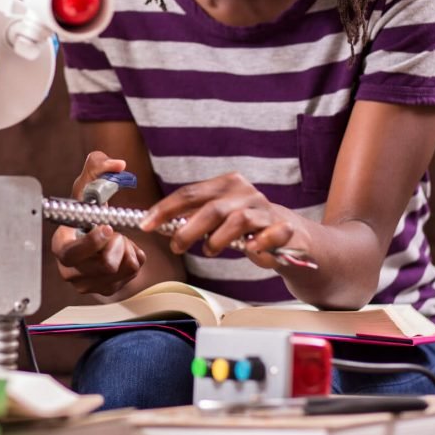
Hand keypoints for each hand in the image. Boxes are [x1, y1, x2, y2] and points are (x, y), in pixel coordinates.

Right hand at [50, 152, 145, 294]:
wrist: (96, 234)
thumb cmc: (88, 211)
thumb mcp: (89, 186)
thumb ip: (98, 167)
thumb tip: (117, 164)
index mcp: (61, 246)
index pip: (73, 253)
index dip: (93, 242)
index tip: (108, 228)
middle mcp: (69, 269)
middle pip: (105, 264)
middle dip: (118, 244)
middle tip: (117, 232)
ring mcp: (87, 283)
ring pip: (121, 270)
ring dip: (127, 250)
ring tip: (118, 240)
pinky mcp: (105, 290)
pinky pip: (131, 276)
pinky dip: (133, 260)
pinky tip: (122, 251)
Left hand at [140, 171, 298, 269]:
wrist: (289, 234)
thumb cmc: (244, 226)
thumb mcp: (216, 216)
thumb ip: (191, 216)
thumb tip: (157, 223)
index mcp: (225, 184)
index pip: (189, 193)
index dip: (165, 209)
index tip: (146, 224)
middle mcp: (245, 192)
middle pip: (211, 208)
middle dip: (188, 230)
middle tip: (176, 247)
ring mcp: (266, 209)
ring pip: (237, 221)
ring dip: (218, 240)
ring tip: (210, 250)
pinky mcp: (284, 228)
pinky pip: (270, 235)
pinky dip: (258, 244)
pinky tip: (251, 249)